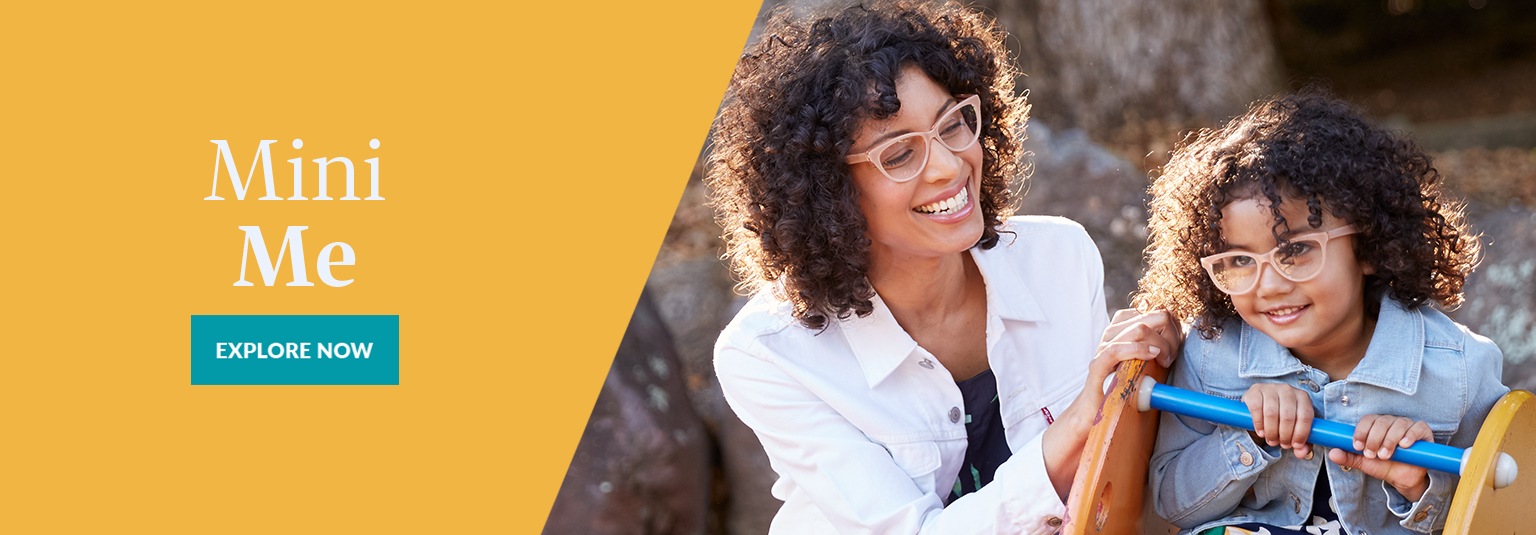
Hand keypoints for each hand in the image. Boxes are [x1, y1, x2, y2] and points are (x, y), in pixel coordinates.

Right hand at [1077, 309, 1180, 425]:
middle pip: (1152, 316)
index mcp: (1123, 327)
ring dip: (1161, 345)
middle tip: (1171, 356)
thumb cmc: (1126, 386)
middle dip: (1170, 334)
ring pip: (1139, 329)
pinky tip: (1152, 357)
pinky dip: (1139, 350)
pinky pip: (1117, 349)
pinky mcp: (1098, 365)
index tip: (1177, 346)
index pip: (1155, 311)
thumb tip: (1181, 333)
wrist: (1097, 410)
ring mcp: (1104, 347)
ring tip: (1165, 361)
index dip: (1172, 326)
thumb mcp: (1148, 361)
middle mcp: (1113, 332)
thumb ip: (1160, 345)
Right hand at [1241, 383, 1313, 458]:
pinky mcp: (1255, 391)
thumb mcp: (1295, 430)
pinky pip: (1256, 409)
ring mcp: (1270, 388)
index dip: (1301, 433)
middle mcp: (1287, 390)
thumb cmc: (1282, 419)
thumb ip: (1302, 443)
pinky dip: (1258, 424)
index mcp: (1302, 397)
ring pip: (1272, 413)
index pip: (1305, 416)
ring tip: (1271, 440)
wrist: (1262, 406)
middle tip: (1281, 444)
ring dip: (1271, 431)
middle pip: (1288, 416)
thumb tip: (1301, 453)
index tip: (1295, 445)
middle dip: (1285, 435)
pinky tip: (1261, 432)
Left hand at [1327, 415, 1432, 500]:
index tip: (1357, 446)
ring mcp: (1408, 425)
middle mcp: (1391, 422)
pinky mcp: (1423, 432)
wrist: (1403, 478)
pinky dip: (1410, 435)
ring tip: (1385, 455)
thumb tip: (1332, 453)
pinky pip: (1417, 428)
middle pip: (1381, 422)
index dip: (1361, 432)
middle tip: (1372, 454)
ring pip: (1398, 424)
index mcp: (1376, 425)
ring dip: (1389, 440)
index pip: (1367, 420)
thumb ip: (1349, 456)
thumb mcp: (1364, 462)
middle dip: (1374, 439)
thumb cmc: (1384, 466)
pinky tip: (1404, 445)